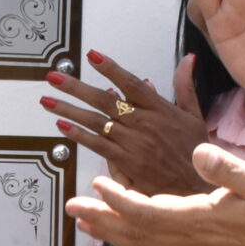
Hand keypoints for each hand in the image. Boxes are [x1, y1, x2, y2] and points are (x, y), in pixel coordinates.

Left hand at [43, 52, 210, 195]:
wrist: (196, 190)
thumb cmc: (195, 153)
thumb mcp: (195, 115)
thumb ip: (185, 85)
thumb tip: (188, 59)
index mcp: (160, 108)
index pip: (131, 83)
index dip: (110, 68)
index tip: (92, 55)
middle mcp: (144, 123)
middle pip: (105, 99)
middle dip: (76, 87)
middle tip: (54, 77)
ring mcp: (133, 142)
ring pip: (96, 121)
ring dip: (69, 109)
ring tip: (48, 100)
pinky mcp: (126, 162)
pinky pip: (98, 145)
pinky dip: (79, 135)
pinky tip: (62, 126)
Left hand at [64, 143, 244, 245]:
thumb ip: (226, 168)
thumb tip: (199, 151)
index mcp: (202, 222)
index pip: (148, 212)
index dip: (119, 200)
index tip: (97, 184)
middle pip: (135, 234)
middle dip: (101, 219)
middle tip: (71, 207)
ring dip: (111, 234)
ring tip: (84, 222)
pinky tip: (121, 239)